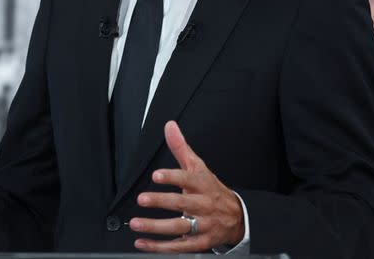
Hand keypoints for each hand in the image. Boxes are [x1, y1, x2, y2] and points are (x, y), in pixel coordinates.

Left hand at [129, 120, 243, 252]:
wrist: (236, 217)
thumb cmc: (211, 189)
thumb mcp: (198, 166)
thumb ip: (181, 147)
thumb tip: (170, 126)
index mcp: (201, 184)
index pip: (188, 179)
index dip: (172, 177)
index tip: (156, 175)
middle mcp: (202, 205)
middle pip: (182, 203)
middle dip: (161, 202)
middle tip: (142, 199)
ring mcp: (201, 225)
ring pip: (179, 227)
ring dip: (156, 227)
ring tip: (136, 223)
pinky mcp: (199, 242)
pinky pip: (179, 246)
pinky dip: (160, 247)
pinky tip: (143, 243)